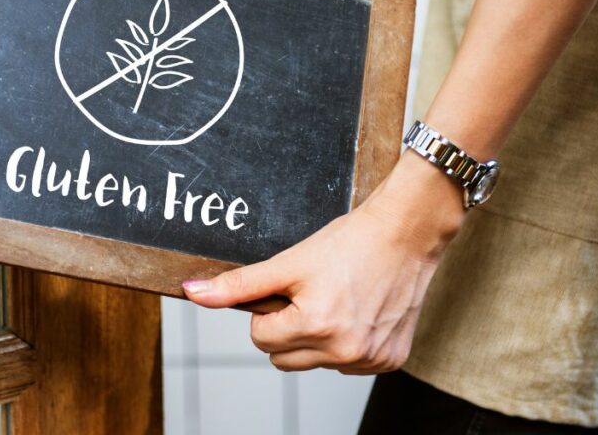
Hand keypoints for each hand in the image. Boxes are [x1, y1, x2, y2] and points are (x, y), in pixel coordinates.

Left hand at [182, 152, 465, 372]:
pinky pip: (348, 363)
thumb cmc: (349, 242)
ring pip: (315, 363)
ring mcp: (370, 359)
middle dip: (287, 328)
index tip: (290, 289)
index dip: (269, 310)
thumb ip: (239, 285)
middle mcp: (344, 351)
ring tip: (337, 299)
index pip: (260, 338)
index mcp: (315, 326)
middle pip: (282, 358)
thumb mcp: (288, 261)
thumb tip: (192, 293)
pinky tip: (359, 311)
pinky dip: (347, 342)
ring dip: (317, 337)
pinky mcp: (390, 360)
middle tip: (311, 294)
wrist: (405, 234)